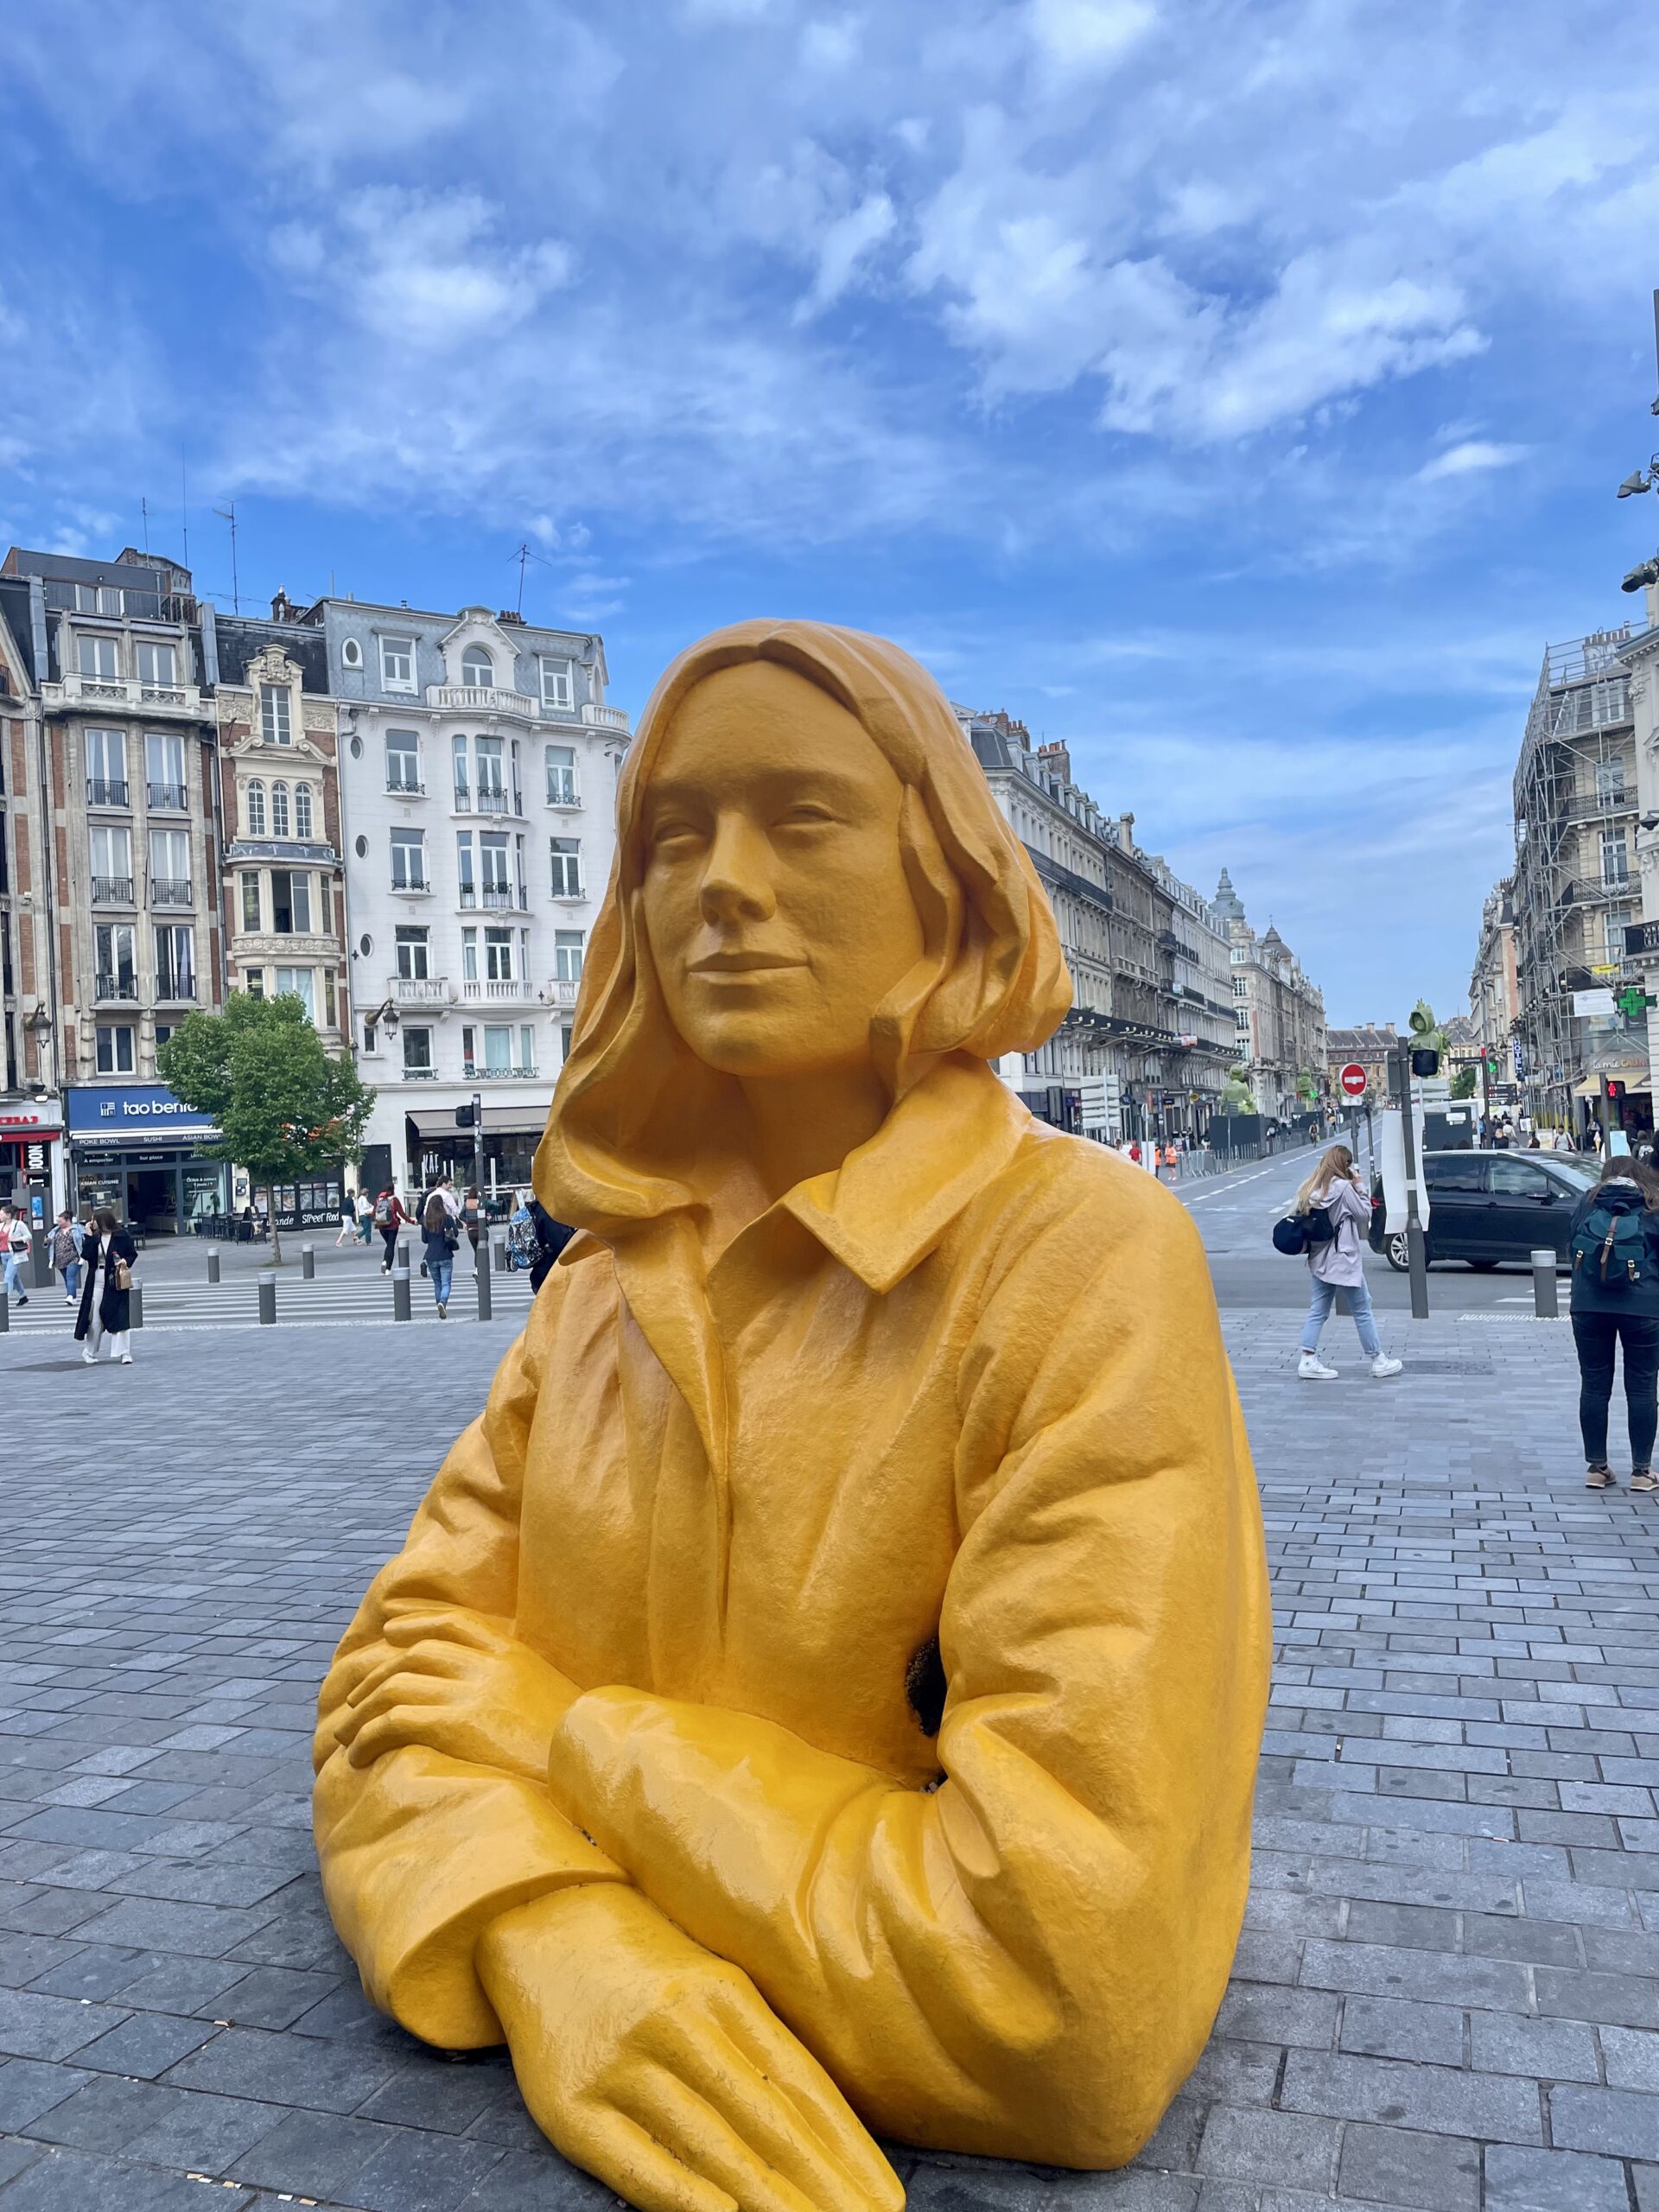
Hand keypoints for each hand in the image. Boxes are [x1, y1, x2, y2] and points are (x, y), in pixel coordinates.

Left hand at [329, 1611, 576, 1782]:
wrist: (589, 1768)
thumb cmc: (574, 1748)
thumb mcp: (552, 1701)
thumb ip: (520, 1688)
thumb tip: (494, 1701)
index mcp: (512, 1652)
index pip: (453, 1623)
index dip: (416, 1623)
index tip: (391, 1631)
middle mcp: (487, 1664)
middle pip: (414, 1654)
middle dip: (377, 1676)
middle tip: (353, 1701)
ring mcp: (470, 1691)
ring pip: (395, 1686)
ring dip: (362, 1712)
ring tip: (345, 1737)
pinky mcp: (454, 1724)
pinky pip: (393, 1721)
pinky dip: (367, 1737)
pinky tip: (358, 1756)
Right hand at [478, 1885, 901, 2211]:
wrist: (543, 1924)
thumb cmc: (649, 1968)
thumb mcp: (712, 1982)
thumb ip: (762, 2044)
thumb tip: (830, 2126)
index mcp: (723, 1992)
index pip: (798, 2082)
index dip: (845, 2146)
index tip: (887, 2195)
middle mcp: (677, 2023)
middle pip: (763, 2119)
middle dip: (821, 2185)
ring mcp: (623, 2063)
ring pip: (710, 2143)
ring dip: (770, 2200)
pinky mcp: (571, 2105)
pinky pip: (635, 2160)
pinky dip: (682, 2193)